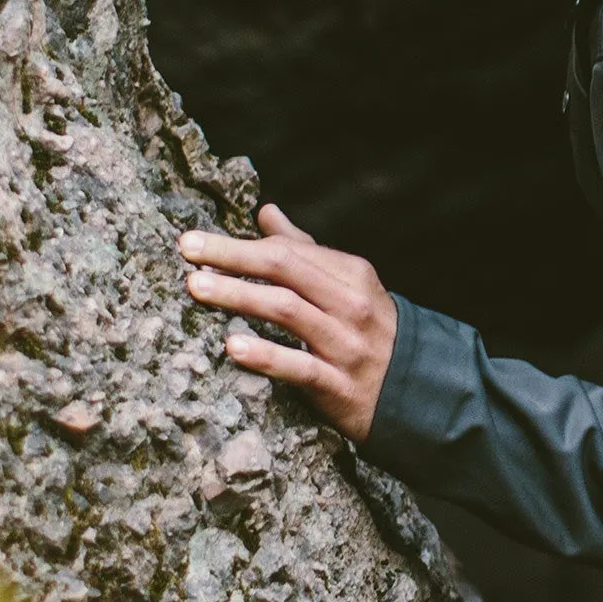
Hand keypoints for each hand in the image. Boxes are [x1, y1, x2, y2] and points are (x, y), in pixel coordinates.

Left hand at [178, 205, 396, 439]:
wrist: (416, 389)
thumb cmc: (367, 330)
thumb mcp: (347, 286)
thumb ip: (306, 250)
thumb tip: (266, 211)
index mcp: (351, 274)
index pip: (289, 251)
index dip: (240, 244)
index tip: (195, 241)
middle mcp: (350, 304)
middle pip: (285, 270)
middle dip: (233, 256)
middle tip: (187, 250)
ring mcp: (346, 345)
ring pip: (288, 312)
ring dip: (239, 295)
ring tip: (196, 287)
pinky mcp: (340, 386)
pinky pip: (300, 367)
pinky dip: (266, 355)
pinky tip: (233, 347)